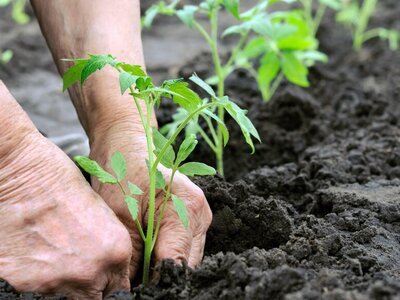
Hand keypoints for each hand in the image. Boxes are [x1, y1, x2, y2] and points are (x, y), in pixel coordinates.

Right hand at [0, 83, 131, 298]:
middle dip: (90, 292)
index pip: (119, 291)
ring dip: (63, 290)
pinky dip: (36, 286)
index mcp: (116, 252)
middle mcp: (91, 272)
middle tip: (77, 276)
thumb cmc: (62, 184)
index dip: (107, 288)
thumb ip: (106, 250)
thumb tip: (103, 273)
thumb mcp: (100, 216)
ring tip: (53, 267)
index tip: (100, 283)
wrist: (24, 172)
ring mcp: (56, 281)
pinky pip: (35, 296)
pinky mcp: (22, 284)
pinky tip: (34, 266)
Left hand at [89, 119, 212, 278]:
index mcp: (187, 209)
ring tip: (138, 271)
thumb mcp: (120, 217)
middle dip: (161, 279)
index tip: (135, 292)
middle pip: (186, 266)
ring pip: (186, 260)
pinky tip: (147, 256)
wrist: (126, 144)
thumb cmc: (121, 172)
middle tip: (134, 284)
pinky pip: (183, 249)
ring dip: (164, 269)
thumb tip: (131, 290)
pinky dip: (165, 257)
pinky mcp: (193, 219)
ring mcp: (200, 217)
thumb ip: (132, 258)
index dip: (156, 284)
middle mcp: (201, 214)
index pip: (177, 264)